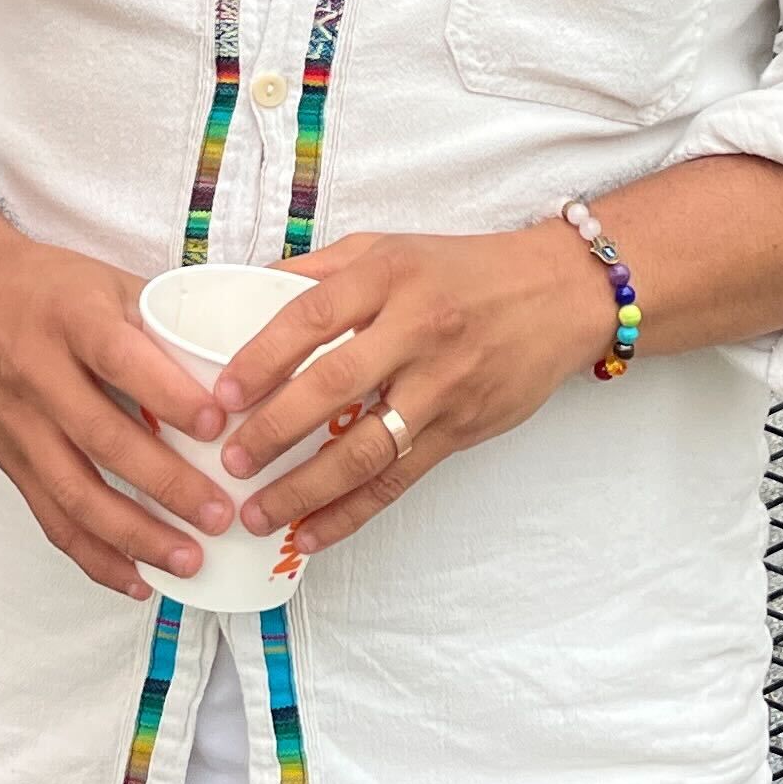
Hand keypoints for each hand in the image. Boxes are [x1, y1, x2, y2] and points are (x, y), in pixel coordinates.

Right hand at [0, 238, 238, 598]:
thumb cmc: (48, 287)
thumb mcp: (106, 282)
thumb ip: (162, 324)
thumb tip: (235, 369)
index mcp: (70, 318)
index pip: (120, 360)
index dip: (169, 395)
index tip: (219, 426)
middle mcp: (36, 374)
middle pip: (102, 438)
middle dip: (166, 484)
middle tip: (220, 514)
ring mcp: (18, 424)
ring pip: (74, 492)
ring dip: (135, 535)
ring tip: (188, 560)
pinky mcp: (7, 459)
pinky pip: (51, 517)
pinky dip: (94, 555)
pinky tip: (137, 578)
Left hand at [212, 224, 610, 559]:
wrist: (560, 294)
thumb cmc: (461, 269)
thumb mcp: (388, 248)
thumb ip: (318, 272)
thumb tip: (240, 294)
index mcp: (387, 277)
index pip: (311, 317)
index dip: (261, 357)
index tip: (222, 394)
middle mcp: (416, 330)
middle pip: (334, 387)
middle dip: (275, 431)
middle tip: (230, 461)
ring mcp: (443, 385)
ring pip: (366, 449)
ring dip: (306, 488)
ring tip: (257, 512)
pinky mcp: (461, 429)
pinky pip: (398, 481)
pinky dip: (351, 514)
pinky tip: (309, 535)